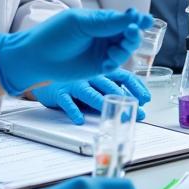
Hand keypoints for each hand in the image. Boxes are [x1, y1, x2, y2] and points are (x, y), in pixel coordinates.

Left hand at [0, 8, 152, 95]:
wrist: (35, 58)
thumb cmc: (53, 35)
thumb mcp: (80, 23)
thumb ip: (106, 22)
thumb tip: (132, 16)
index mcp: (99, 20)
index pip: (123, 18)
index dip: (135, 19)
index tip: (144, 20)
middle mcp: (103, 34)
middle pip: (128, 34)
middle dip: (133, 34)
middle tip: (132, 34)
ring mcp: (102, 50)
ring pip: (124, 49)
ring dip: (124, 51)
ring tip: (113, 54)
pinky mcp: (98, 67)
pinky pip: (115, 64)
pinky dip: (115, 64)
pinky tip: (106, 65)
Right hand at [34, 69, 151, 124]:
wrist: (43, 69)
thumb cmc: (73, 79)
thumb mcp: (94, 82)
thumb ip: (108, 90)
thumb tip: (130, 105)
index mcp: (102, 70)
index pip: (125, 76)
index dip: (137, 87)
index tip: (146, 100)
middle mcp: (90, 74)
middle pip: (111, 86)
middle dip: (126, 100)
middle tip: (137, 113)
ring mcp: (74, 82)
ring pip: (90, 93)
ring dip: (104, 105)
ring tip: (114, 116)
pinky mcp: (59, 91)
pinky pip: (67, 101)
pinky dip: (73, 110)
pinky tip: (80, 119)